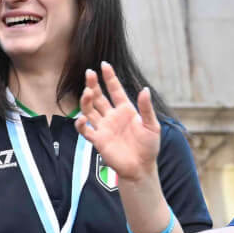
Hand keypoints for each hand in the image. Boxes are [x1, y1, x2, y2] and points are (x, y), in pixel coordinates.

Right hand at [75, 63, 160, 183]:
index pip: (115, 90)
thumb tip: (144, 89)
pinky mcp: (98, 140)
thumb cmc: (148, 146)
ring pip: (90, 110)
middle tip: (89, 73)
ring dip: (86, 100)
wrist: (141, 167)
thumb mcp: (152, 125)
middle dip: (93, 84)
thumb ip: (146, 108)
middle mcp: (112, 116)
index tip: (104, 65)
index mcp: (126, 110)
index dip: (110, 78)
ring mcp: (104, 127)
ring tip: (87, 92)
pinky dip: (81, 124)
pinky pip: (85, 130)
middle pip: (99, 97)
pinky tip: (82, 118)